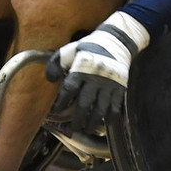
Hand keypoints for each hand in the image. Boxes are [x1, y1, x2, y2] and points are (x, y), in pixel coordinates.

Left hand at [45, 12, 147, 134]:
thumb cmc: (90, 47)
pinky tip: (104, 122)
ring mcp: (109, 85)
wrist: (116, 42)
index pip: (68, 90)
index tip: (56, 111)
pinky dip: (110, 117)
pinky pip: (115, 107)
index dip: (61, 103)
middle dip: (77, 119)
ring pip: (100, 109)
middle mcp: (95, 79)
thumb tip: (50, 79)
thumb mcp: (70, 50)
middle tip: (73, 127)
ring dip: (93, 122)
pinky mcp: (120, 88)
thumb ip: (56, 63)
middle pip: (84, 104)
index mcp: (81, 69)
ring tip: (87, 128)